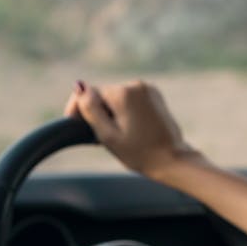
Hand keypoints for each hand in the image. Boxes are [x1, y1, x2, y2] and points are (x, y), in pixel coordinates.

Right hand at [65, 80, 204, 179]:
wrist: (173, 160)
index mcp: (124, 93)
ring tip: (116, 135)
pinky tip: (129, 129)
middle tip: (98, 137)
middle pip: (104, 95)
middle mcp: (137, 85)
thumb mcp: (108, 136)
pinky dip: (125, 111)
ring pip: (117, 97)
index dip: (78, 108)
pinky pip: (131, 99)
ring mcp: (149, 89)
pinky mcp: (155, 96)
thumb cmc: (140, 153)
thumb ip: (91, 110)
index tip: (73, 123)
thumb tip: (79, 87)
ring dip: (112, 112)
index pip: (89, 93)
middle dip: (98, 112)